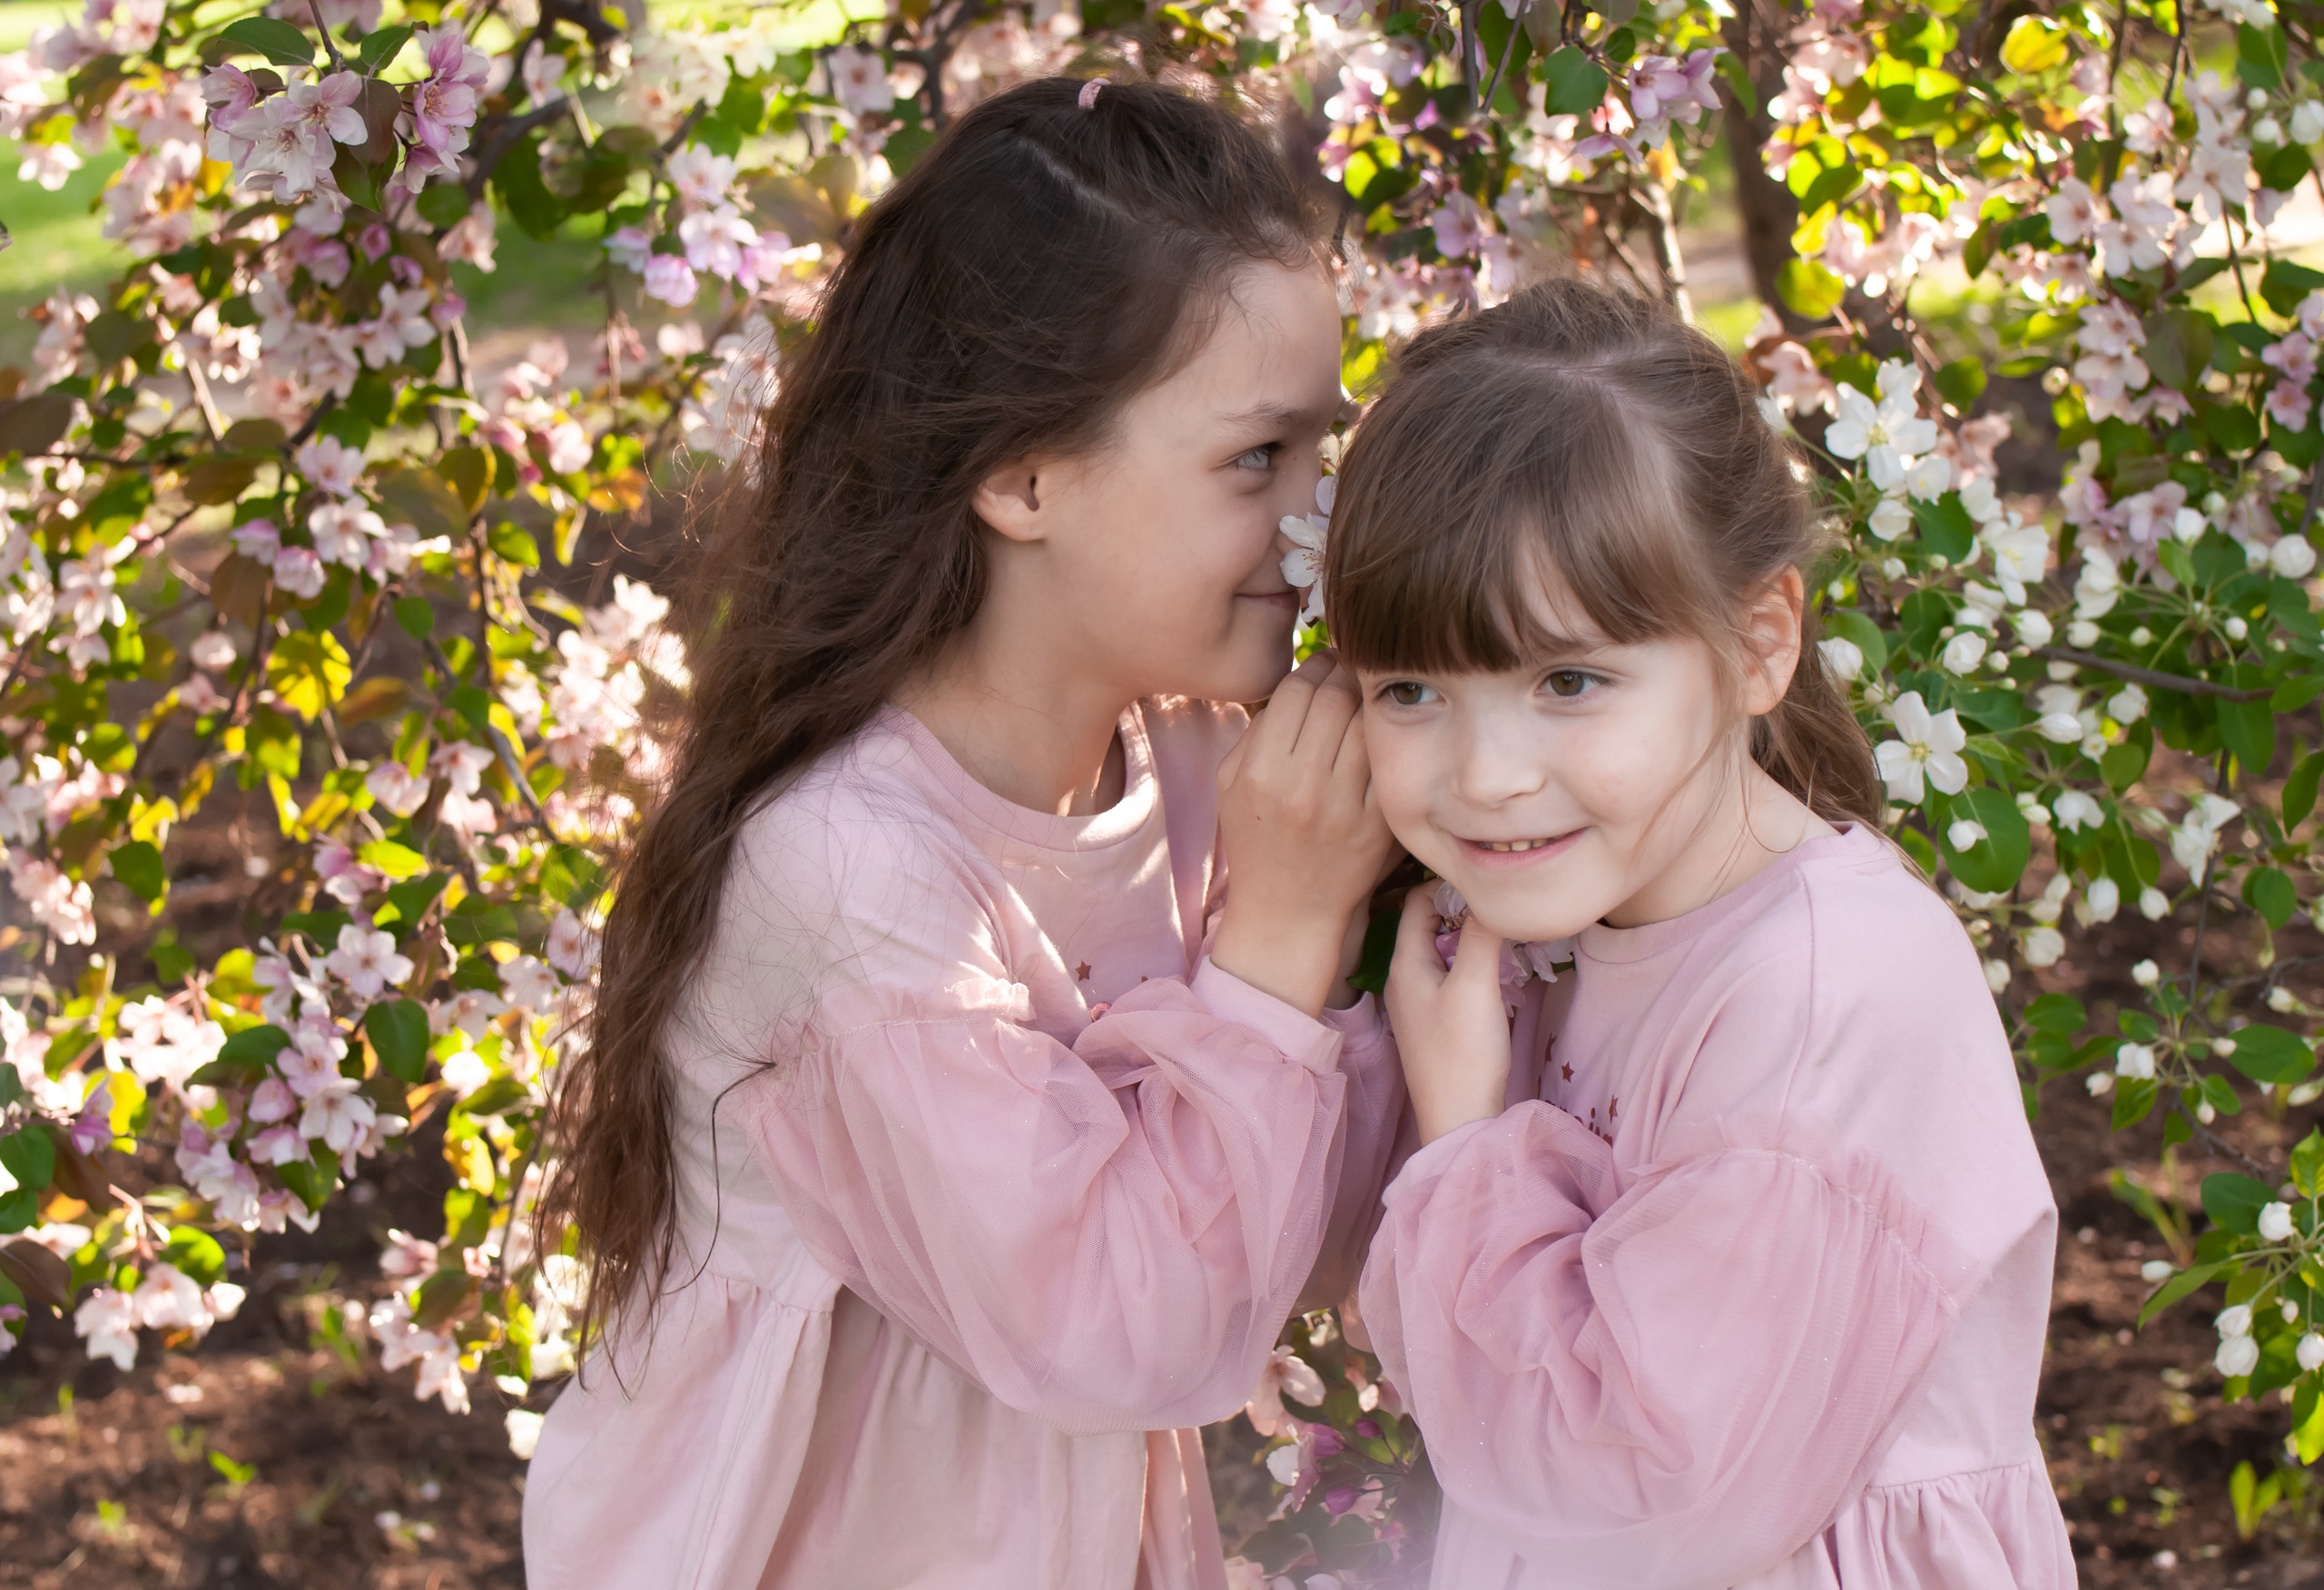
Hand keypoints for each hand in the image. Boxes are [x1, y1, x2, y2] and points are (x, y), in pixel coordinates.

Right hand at [1212, 652, 1400, 1016]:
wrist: (1288, 912)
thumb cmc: (1256, 841)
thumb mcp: (1231, 785)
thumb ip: (1257, 730)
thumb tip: (1299, 682)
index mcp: (1260, 773)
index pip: (1295, 692)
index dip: (1314, 666)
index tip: (1324, 663)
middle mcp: (1301, 788)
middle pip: (1335, 699)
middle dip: (1345, 674)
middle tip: (1350, 669)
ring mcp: (1344, 808)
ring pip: (1367, 726)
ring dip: (1369, 702)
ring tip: (1367, 695)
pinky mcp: (1377, 826)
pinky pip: (1388, 765)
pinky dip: (1387, 742)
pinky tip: (1382, 734)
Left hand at [1386, 887, 1513, 1144]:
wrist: (1460, 1122)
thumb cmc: (1462, 1054)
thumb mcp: (1474, 986)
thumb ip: (1480, 935)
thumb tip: (1492, 894)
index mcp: (1403, 965)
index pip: (1418, 902)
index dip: (1449, 886)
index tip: (1489, 884)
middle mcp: (1404, 979)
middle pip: (1430, 925)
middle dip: (1463, 911)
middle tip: (1501, 907)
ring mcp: (1419, 1003)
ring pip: (1443, 951)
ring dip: (1471, 938)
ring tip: (1505, 934)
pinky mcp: (1437, 1022)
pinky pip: (1451, 976)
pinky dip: (1473, 964)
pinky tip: (1499, 970)